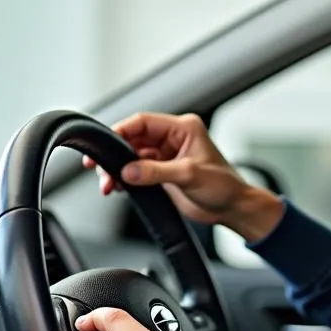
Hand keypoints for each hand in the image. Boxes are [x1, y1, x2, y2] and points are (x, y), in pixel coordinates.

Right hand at [83, 112, 283, 241]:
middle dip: (115, 154)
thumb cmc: (224, 186)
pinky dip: (124, 179)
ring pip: (131, 157)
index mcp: (183, 128)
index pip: (144, 122)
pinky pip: (136, 171)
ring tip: (108, 184)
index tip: (105, 143)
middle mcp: (172, 139)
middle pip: (133, 139)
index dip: (121, 131)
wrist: (232, 208)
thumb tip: (129, 171)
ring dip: (117, 169)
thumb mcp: (190, 175)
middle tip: (98, 168)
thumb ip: (157, 172)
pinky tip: (117, 187)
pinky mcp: (161, 173)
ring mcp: (165, 156)